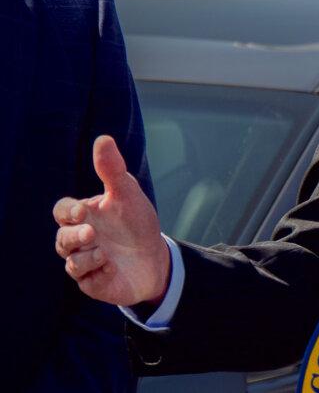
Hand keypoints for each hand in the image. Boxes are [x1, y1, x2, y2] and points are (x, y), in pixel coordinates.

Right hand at [53, 135, 169, 306]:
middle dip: (73, 236)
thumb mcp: (128, 194)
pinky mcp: (92, 282)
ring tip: (105, 253)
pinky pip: (84, 280)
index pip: (63, 210)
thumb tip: (103, 138)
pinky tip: (111, 267)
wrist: (155, 258)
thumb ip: (112, 170)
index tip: (82, 211)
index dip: (67, 211)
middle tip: (90, 233)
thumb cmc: (138, 223)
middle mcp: (80, 239)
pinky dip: (97, 273)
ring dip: (86, 257)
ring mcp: (84, 261)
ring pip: (70, 261)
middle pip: (60, 238)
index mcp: (86, 215)